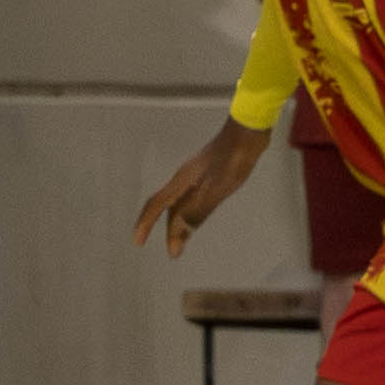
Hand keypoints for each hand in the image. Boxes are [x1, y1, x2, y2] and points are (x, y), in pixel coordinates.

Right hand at [132, 121, 271, 258]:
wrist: (247, 133)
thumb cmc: (232, 161)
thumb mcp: (216, 190)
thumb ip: (196, 211)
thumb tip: (178, 233)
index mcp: (181, 182)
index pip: (156, 206)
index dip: (145, 224)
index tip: (138, 242)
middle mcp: (182, 178)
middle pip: (167, 207)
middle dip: (167, 230)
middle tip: (173, 251)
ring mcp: (194, 174)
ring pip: (179, 201)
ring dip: (178, 221)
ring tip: (183, 238)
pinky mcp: (206, 172)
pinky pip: (190, 196)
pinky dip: (189, 210)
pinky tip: (197, 214)